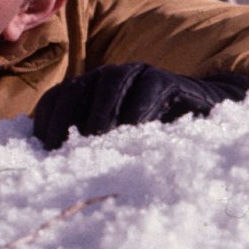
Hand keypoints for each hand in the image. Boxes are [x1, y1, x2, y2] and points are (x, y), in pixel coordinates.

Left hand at [31, 63, 248, 149]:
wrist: (205, 116)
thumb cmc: (152, 137)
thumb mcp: (115, 143)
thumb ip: (88, 150)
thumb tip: (52, 174)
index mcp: (88, 90)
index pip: (55, 100)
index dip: (45, 124)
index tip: (44, 154)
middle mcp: (108, 77)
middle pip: (75, 90)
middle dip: (66, 122)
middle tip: (63, 155)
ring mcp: (137, 74)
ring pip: (109, 85)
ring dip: (100, 116)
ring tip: (96, 148)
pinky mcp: (166, 79)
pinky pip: (148, 89)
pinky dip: (138, 112)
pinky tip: (134, 137)